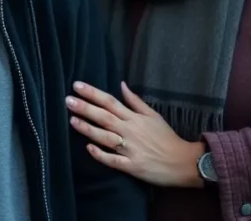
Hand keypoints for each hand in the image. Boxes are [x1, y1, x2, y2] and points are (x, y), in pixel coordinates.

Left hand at [66, 80, 205, 187]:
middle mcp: (130, 131)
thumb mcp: (153, 115)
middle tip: (67, 100)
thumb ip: (135, 101)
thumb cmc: (166, 137)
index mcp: (134, 118)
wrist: (183, 162)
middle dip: (85, 108)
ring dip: (88, 129)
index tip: (76, 86)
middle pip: (104, 117)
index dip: (92, 93)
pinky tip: (88, 148)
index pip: (109, 102)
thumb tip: (121, 84)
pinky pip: (114, 161)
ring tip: (72, 120)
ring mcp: (130, 149)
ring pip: (106, 137)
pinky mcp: (132, 166)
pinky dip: (101, 155)